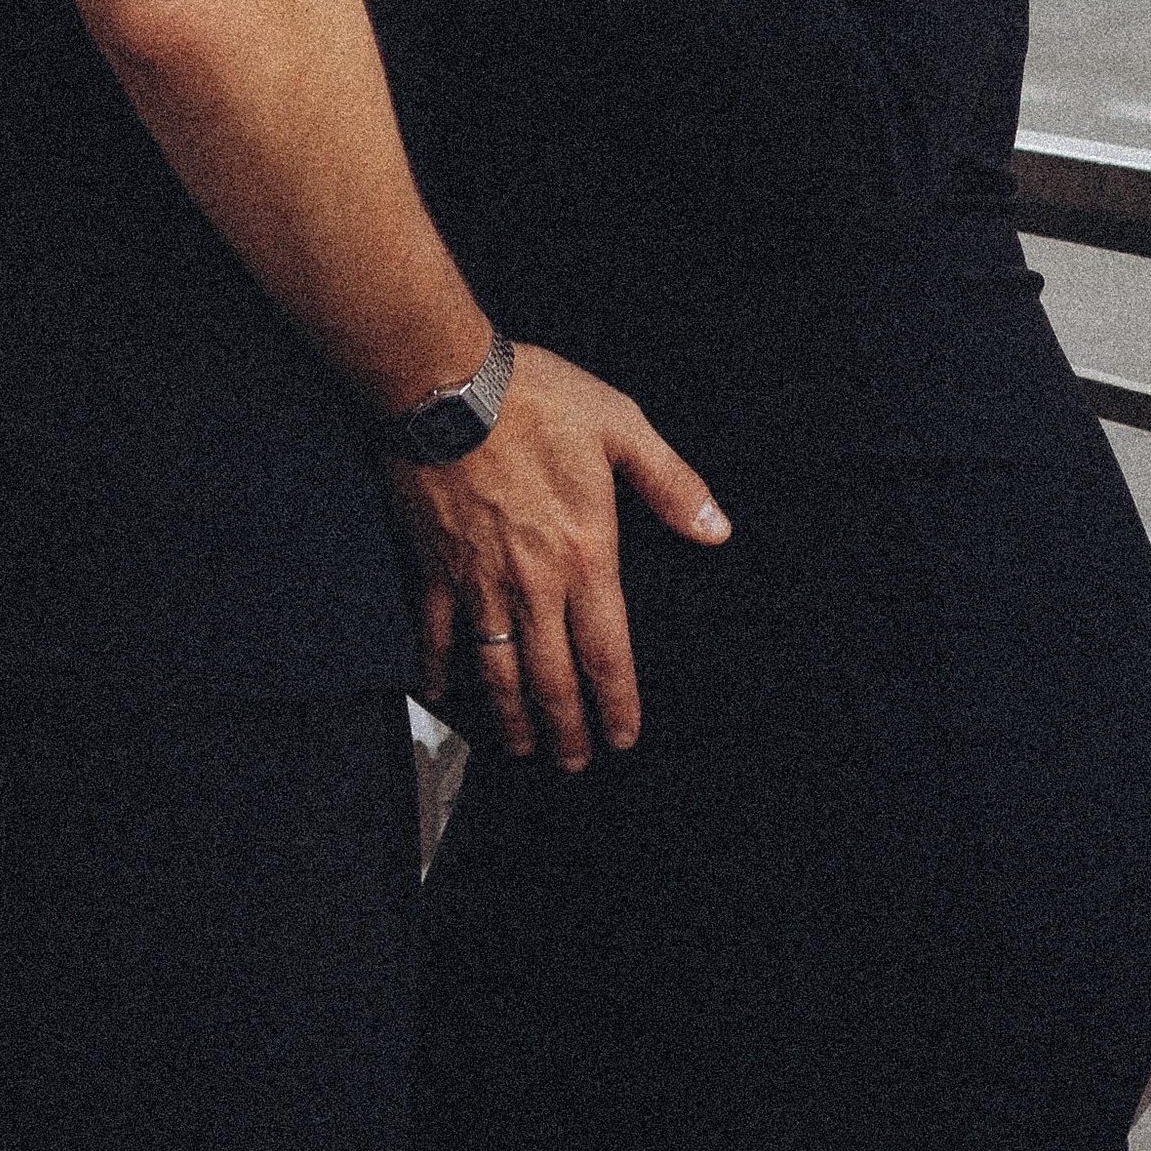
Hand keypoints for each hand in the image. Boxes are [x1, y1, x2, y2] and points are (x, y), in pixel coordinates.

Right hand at [389, 343, 728, 770]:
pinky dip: (440, 674)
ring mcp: (479, 583)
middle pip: (553, 679)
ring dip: (513, 718)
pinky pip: (437, 638)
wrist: (446, 386)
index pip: (607, 652)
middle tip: (574, 763)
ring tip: (522, 748)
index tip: (622, 737)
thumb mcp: (621, 427)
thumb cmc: (535, 400)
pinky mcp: (433, 570)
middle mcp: (533, 584)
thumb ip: (671, 485)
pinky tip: (445, 696)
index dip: (616, 703)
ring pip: (498, 672)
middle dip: (567, 731)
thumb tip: (717, 529)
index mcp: (586, 555)